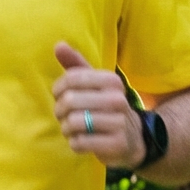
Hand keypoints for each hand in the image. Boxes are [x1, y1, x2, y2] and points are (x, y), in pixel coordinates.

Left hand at [53, 43, 146, 167]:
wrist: (132, 137)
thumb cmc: (104, 106)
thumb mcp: (94, 83)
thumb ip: (75, 64)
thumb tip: (58, 44)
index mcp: (112, 80)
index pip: (71, 79)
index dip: (58, 89)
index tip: (60, 95)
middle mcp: (118, 99)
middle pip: (69, 101)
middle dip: (59, 111)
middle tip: (65, 115)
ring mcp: (119, 123)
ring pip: (73, 123)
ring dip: (66, 128)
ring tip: (72, 128)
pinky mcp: (116, 144)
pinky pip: (79, 143)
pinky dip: (74, 143)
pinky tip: (81, 140)